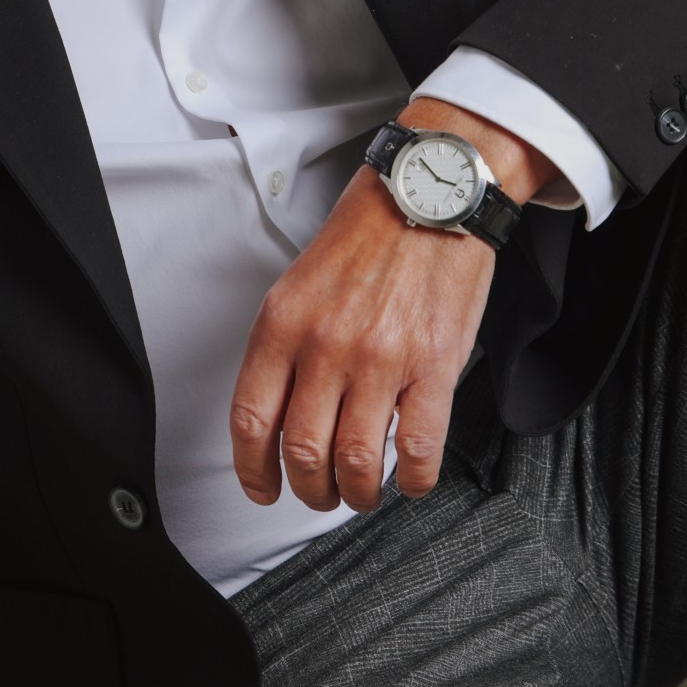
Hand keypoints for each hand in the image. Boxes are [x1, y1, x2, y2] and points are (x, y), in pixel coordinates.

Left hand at [229, 103, 554, 512]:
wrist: (431, 193)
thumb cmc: (369, 231)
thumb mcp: (302, 280)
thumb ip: (288, 344)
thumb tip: (280, 414)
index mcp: (284, 321)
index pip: (251, 419)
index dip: (252, 470)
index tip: (262, 488)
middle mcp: (326, 343)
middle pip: (302, 452)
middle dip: (308, 490)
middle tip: (319, 493)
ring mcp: (382, 357)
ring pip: (357, 462)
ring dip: (357, 493)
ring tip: (363, 491)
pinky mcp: (435, 365)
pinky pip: (419, 449)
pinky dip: (413, 480)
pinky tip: (410, 477)